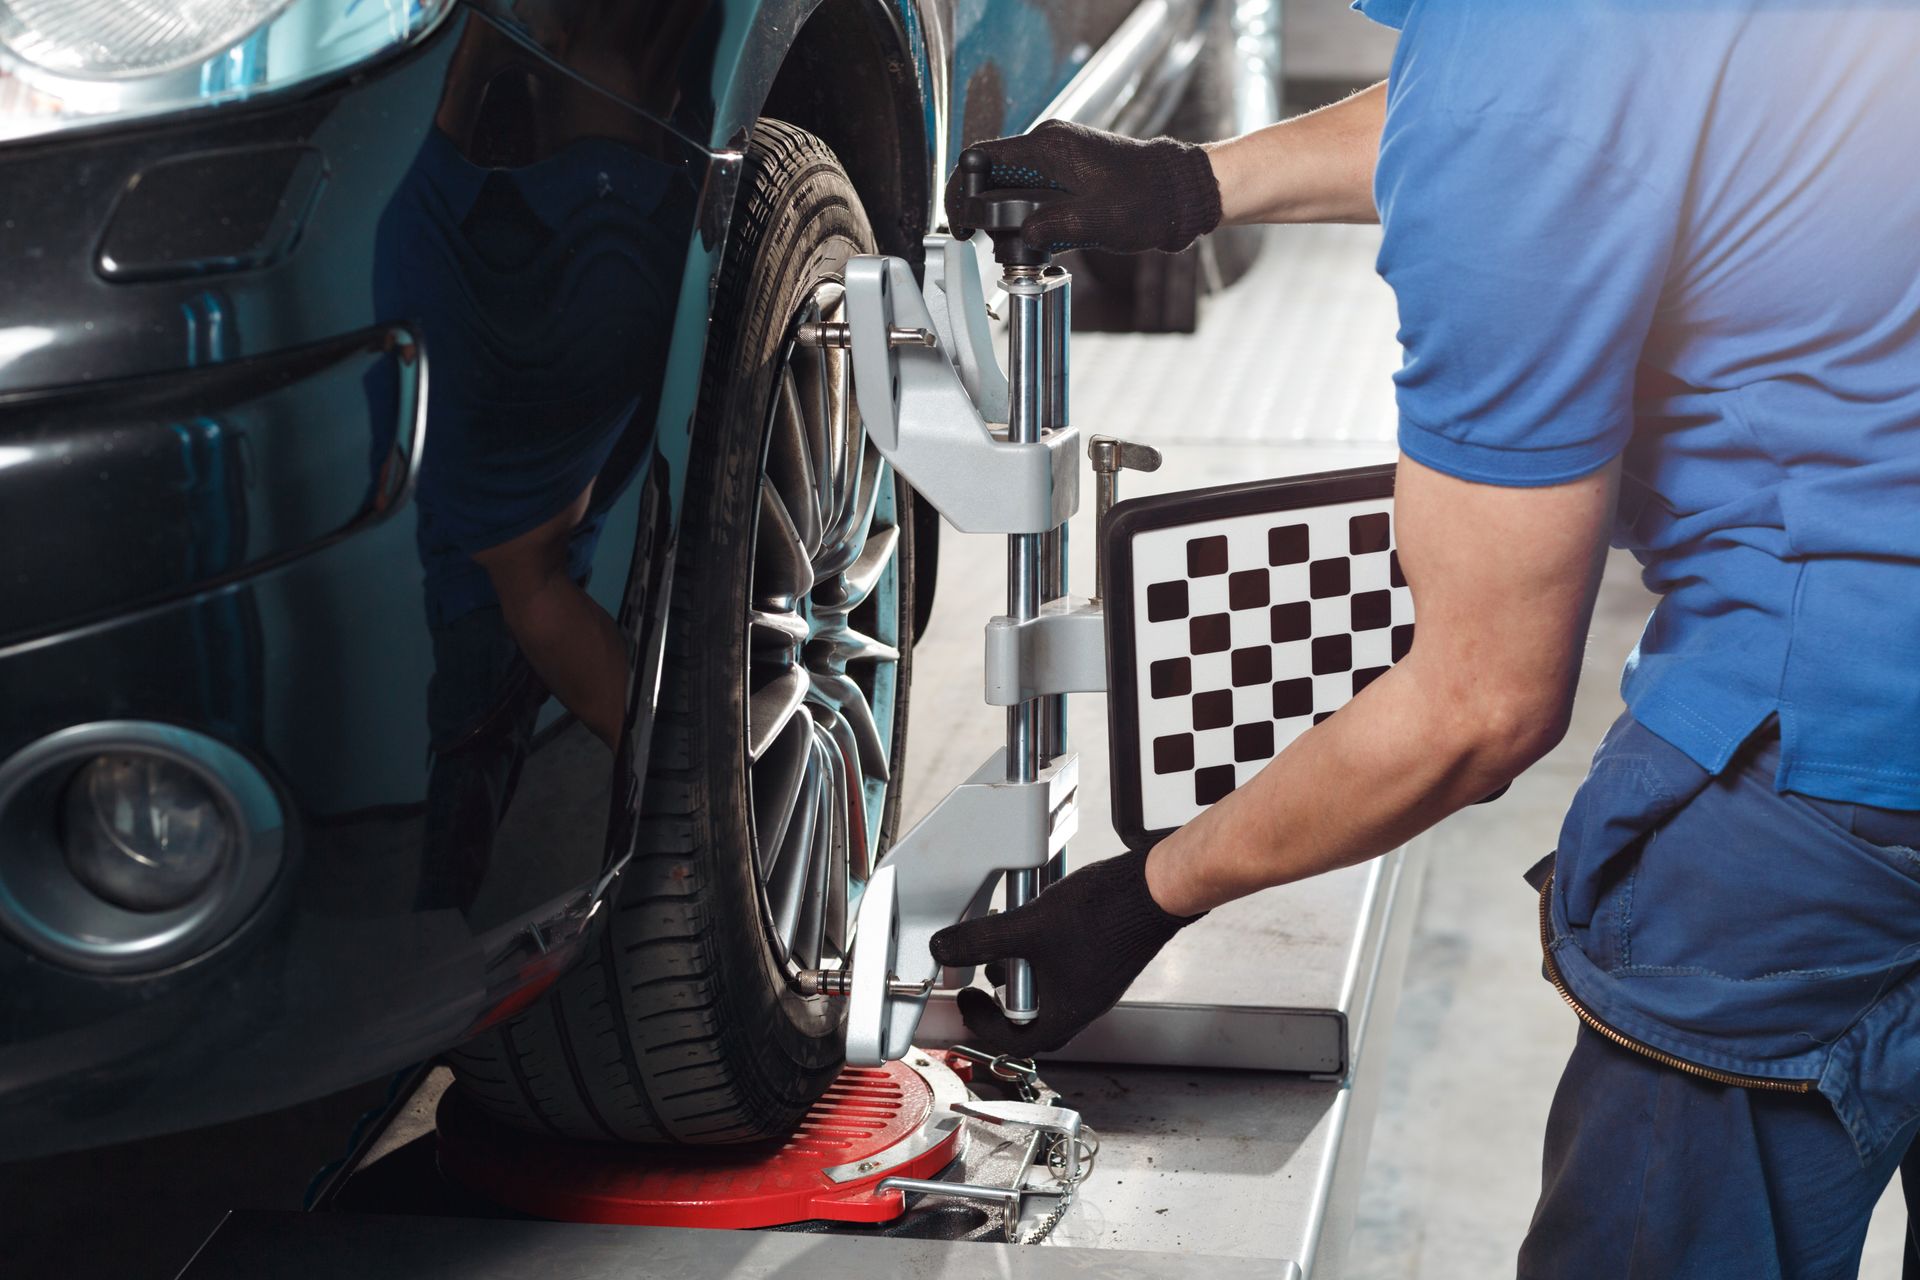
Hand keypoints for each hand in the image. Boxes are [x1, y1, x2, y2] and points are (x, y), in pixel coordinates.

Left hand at [928, 848, 1203, 1054]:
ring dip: (1023, 970)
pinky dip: (1044, 952)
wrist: (1155, 888)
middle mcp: (1085, 1003)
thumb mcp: (1028, 927)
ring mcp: (1097, 980)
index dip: (984, 1025)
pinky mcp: (1104, 957)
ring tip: (1006, 941)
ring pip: (1049, 988)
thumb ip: (982, 940)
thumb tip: (944, 949)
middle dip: (1003, 997)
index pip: (1016, 1041)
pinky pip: (1066, 966)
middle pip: (1033, 1017)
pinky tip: (1037, 922)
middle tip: (986, 975)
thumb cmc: (1106, 915)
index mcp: (1067, 1012)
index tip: (968, 1003)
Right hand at [943, 119, 1222, 255]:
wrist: (1182, 192)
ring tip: (1017, 249)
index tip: (962, 224)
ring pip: (1014, 184)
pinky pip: (1036, 189)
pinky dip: (1029, 215)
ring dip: (1008, 217)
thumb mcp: (1090, 223)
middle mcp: (1049, 142)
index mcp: (1047, 145)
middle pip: (994, 173)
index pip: (982, 159)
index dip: (963, 191)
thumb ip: (1045, 229)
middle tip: (987, 243)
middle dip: (985, 210)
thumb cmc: (1146, 201)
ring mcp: (1061, 154)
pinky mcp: (1072, 169)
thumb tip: (1017, 239)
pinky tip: (1038, 242)